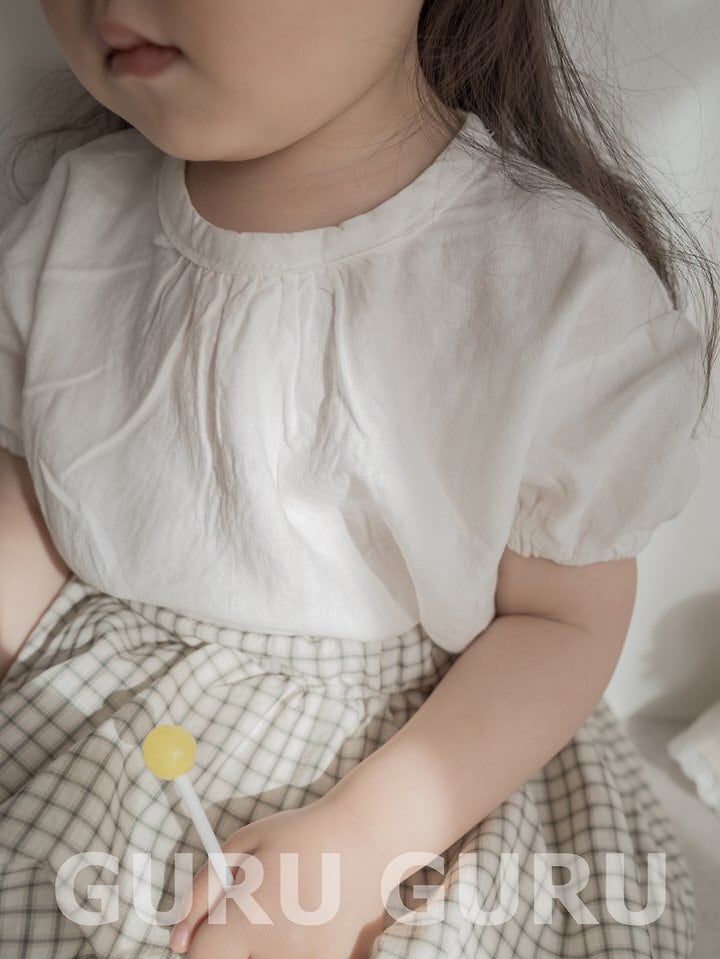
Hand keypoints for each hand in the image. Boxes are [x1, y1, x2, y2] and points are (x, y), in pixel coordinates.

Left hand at [169, 795, 388, 958]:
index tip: (215, 933)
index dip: (203, 944)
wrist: (368, 838)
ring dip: (268, 947)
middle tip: (263, 913)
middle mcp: (279, 953)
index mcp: (249, 920)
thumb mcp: (241, 846)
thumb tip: (178, 943)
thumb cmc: (300, 836)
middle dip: (240, 944)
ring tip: (289, 914)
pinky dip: (299, 949)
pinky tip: (314, 922)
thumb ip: (201, 894)